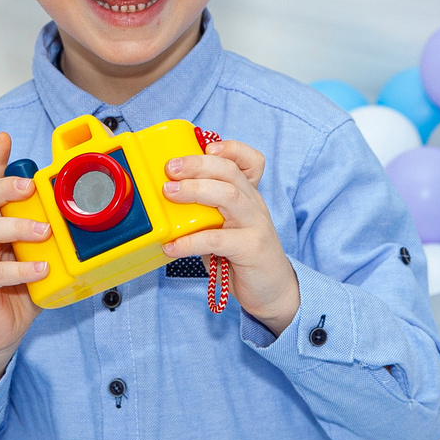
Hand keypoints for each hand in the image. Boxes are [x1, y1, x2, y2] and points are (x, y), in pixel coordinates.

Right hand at [0, 133, 49, 399]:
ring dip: (17, 225)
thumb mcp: (39, 258)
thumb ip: (53, 239)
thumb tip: (89, 222)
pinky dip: (21, 270)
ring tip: (45, 230)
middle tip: (31, 185)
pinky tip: (41, 270)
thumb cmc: (20, 291)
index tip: (5, 137)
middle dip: (6, 185)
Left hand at [161, 141, 300, 334]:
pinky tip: (172, 246)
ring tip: (169, 193)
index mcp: (248, 196)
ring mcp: (255, 225)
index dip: (232, 148)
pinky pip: (218, 239)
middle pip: (230, 172)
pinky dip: (191, 241)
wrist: (274, 292)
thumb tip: (165, 201)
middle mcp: (254, 205)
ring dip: (195, 191)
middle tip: (170, 168)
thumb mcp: (224, 228)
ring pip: (228, 196)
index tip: (207, 147)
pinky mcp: (251, 249)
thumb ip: (204, 213)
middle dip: (198, 164)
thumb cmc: (242, 258)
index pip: (250, 161)